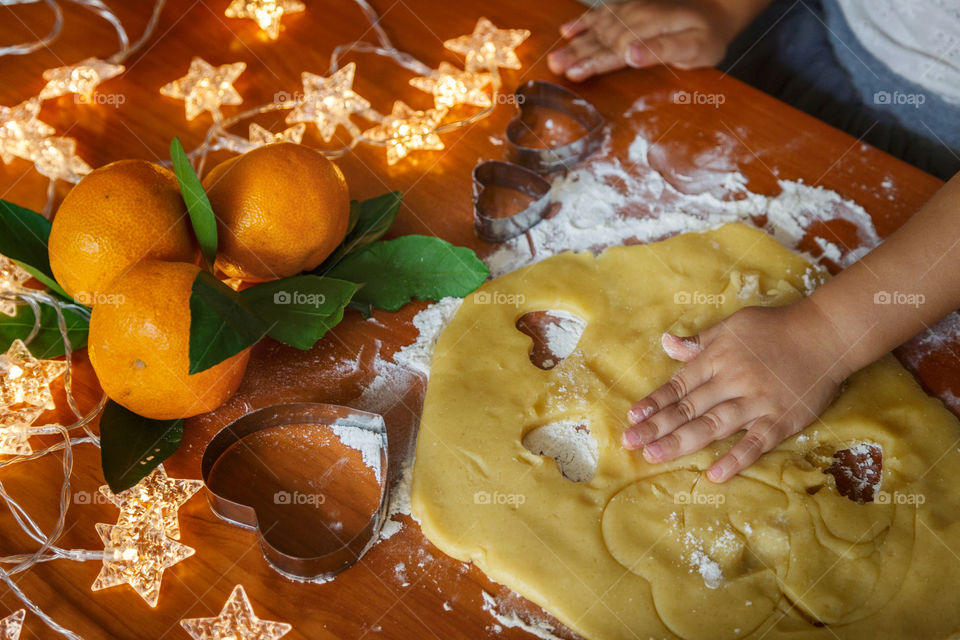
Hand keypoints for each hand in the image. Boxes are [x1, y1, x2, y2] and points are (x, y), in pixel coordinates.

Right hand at [548, 0, 733, 81]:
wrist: (716, 7)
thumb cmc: (708, 35)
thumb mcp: (696, 48)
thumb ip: (663, 51)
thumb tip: (630, 55)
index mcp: (651, 27)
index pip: (616, 49)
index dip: (594, 62)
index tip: (574, 74)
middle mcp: (637, 15)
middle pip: (602, 39)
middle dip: (577, 54)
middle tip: (554, 68)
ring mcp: (632, 9)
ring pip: (597, 28)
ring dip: (575, 44)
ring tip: (554, 58)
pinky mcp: (629, 7)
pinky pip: (602, 13)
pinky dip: (584, 22)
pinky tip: (567, 30)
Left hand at [621, 303, 852, 481]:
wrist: (826, 334)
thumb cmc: (775, 328)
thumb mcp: (732, 326)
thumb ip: (699, 342)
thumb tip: (666, 343)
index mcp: (717, 358)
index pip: (678, 385)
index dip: (654, 402)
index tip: (632, 418)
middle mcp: (732, 381)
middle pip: (689, 408)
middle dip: (657, 426)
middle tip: (630, 444)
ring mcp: (757, 402)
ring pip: (713, 425)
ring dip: (682, 441)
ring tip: (654, 456)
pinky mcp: (781, 419)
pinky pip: (755, 442)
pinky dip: (736, 458)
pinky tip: (714, 474)